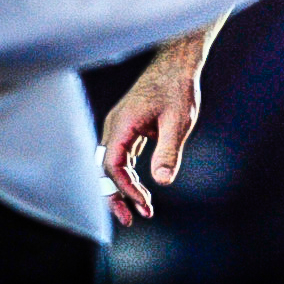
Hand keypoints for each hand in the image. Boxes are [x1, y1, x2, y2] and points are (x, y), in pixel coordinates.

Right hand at [99, 37, 204, 226]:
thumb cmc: (177, 87)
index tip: (144, 203)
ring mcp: (121, 127)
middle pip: (105, 169)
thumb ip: (169, 150)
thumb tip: (163, 180)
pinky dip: (130, 176)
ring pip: (113, 165)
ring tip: (140, 211)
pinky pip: (123, 158)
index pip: (112, 165)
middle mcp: (116, 126)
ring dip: (124, 189)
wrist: (178, 64)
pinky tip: (141, 191)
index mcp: (122, 124)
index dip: (125, 188)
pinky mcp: (130, 128)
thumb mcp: (178, 120)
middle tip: (130, 219)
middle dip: (115, 196)